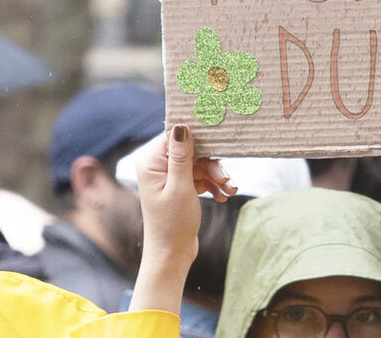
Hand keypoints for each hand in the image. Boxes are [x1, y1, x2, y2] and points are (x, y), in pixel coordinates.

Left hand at [128, 124, 235, 312]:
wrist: (172, 255)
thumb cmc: (172, 224)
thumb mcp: (180, 188)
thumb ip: (182, 156)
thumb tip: (181, 125)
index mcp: (151, 163)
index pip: (176, 135)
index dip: (198, 135)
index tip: (220, 135)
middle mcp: (158, 166)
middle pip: (192, 149)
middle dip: (212, 163)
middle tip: (226, 178)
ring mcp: (169, 177)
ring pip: (199, 163)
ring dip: (216, 175)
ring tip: (229, 189)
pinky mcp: (180, 186)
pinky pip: (200, 176)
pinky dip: (213, 184)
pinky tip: (222, 196)